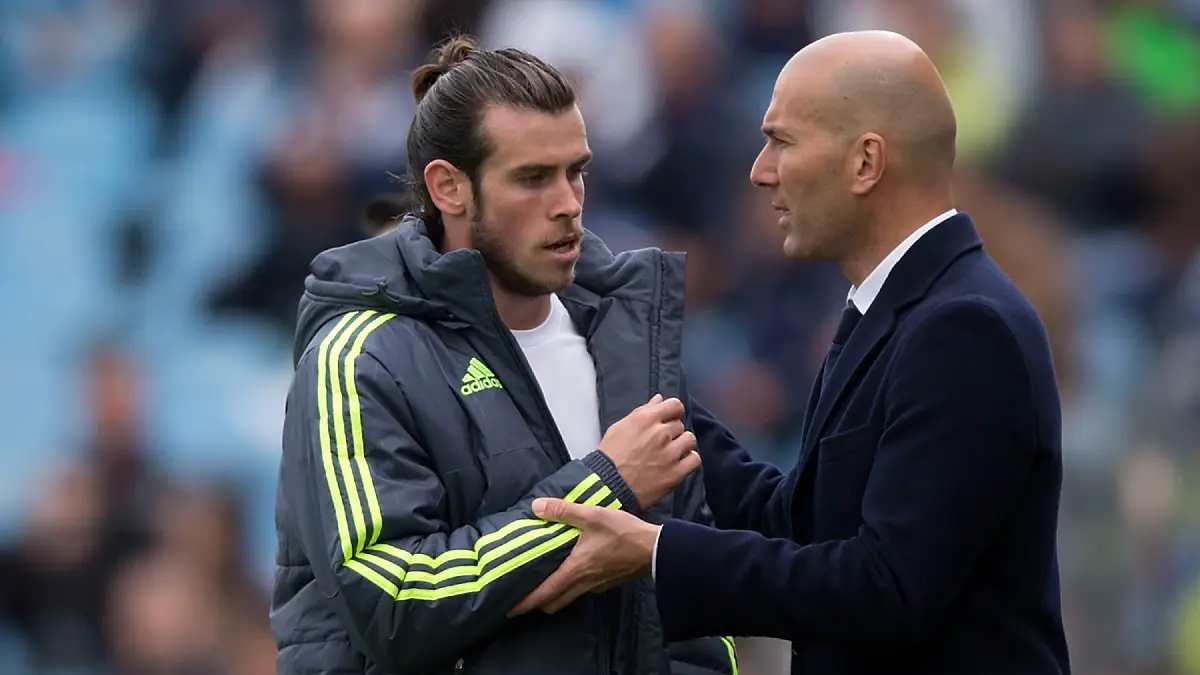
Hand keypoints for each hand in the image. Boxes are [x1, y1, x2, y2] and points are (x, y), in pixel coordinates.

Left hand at [509, 498, 659, 616]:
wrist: (655, 549)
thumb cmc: (623, 533)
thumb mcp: (592, 515)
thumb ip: (564, 511)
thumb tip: (536, 507)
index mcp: (574, 570)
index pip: (543, 594)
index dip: (524, 603)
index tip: (508, 609)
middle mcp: (582, 584)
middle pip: (553, 602)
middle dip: (536, 603)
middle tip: (522, 596)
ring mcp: (595, 586)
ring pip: (567, 598)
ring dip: (554, 595)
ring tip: (543, 583)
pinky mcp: (606, 583)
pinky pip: (582, 591)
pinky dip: (571, 587)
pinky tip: (572, 572)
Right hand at [599, 394, 699, 508]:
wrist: (608, 486)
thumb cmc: (610, 456)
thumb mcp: (619, 427)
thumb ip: (642, 411)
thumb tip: (659, 399)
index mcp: (646, 419)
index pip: (675, 405)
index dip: (673, 411)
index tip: (669, 418)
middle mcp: (660, 433)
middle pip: (679, 424)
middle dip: (672, 431)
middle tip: (661, 442)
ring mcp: (670, 453)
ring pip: (690, 439)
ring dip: (682, 444)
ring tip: (671, 452)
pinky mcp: (676, 472)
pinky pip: (695, 459)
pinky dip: (689, 460)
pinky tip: (679, 462)